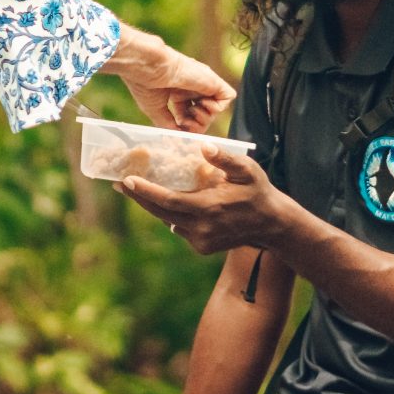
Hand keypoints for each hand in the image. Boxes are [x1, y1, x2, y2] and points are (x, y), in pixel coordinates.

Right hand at [106, 29, 234, 131]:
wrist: (148, 67)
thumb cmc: (146, 84)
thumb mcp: (156, 110)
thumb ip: (168, 123)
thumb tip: (178, 136)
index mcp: (178, 91)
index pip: (190, 113)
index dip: (187, 124)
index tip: (178, 126)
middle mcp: (192, 86)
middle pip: (204, 113)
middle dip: (197, 124)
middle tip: (186, 123)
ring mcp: (203, 83)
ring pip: (216, 108)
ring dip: (206, 118)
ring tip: (192, 112)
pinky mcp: (213, 81)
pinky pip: (228, 97)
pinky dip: (217, 107)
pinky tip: (201, 105)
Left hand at [120, 147, 289, 255]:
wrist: (272, 225)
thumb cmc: (258, 191)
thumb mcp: (247, 170)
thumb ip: (225, 158)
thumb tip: (203, 145)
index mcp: (209, 207)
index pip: (169, 200)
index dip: (145, 191)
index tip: (126, 180)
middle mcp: (202, 227)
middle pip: (161, 213)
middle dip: (139, 198)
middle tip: (121, 184)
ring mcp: (201, 240)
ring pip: (168, 221)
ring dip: (154, 206)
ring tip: (138, 189)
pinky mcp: (202, 247)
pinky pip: (180, 228)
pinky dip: (173, 216)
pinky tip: (170, 203)